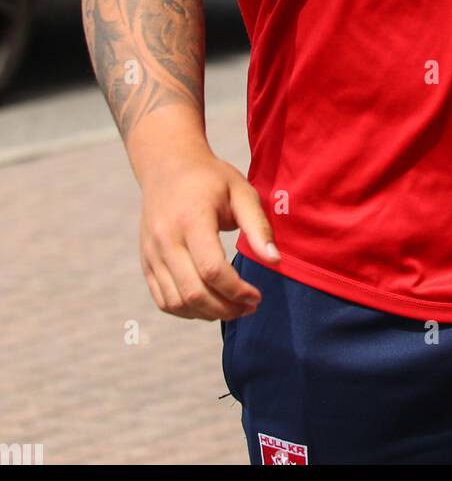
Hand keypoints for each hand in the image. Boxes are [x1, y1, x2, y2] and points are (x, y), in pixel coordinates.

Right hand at [139, 145, 279, 319]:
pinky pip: (164, 301)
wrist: (167, 167)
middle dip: (226, 309)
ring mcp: (151, 253)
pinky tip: (210, 304)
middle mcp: (166, 239)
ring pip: (177, 302)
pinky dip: (187, 311)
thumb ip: (258, 226)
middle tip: (249, 307)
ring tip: (233, 308)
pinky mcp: (146, 263)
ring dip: (208, 314)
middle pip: (193, 292)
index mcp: (191, 219)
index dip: (237, 290)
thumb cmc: (211, 179)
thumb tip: (275, 261)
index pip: (212, 269)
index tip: (258, 296)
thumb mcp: (241, 191)